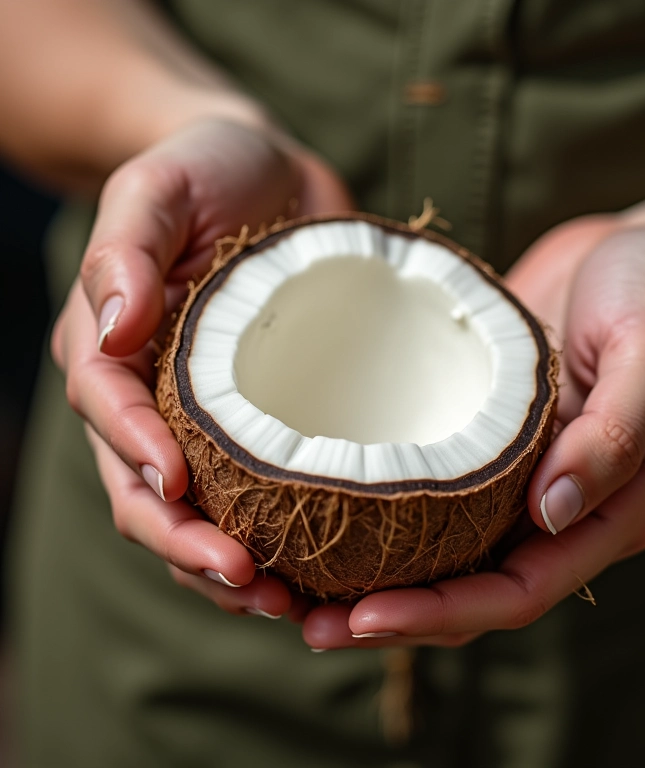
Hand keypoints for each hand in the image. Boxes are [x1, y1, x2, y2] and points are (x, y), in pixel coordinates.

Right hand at [53, 117, 352, 612]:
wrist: (267, 173)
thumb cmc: (204, 171)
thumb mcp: (158, 188)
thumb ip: (127, 250)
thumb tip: (114, 328)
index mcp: (114, 349)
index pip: (110, 419)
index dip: (138, 460)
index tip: (181, 494)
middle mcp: (154, 399)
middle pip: (150, 493)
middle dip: (190, 544)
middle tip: (250, 583)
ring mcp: (211, 420)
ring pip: (205, 514)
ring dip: (235, 569)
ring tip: (290, 605)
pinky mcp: (272, 422)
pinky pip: (266, 495)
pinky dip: (287, 540)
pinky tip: (324, 573)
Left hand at [300, 216, 644, 649]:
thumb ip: (611, 435)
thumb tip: (548, 511)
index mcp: (607, 509)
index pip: (519, 591)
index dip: (443, 613)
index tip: (362, 616)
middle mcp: (558, 509)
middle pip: (469, 590)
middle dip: (391, 614)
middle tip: (307, 620)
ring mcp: (518, 477)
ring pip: (443, 553)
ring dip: (374, 576)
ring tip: (295, 585)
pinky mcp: (487, 440)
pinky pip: (433, 493)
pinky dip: (381, 515)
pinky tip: (325, 507)